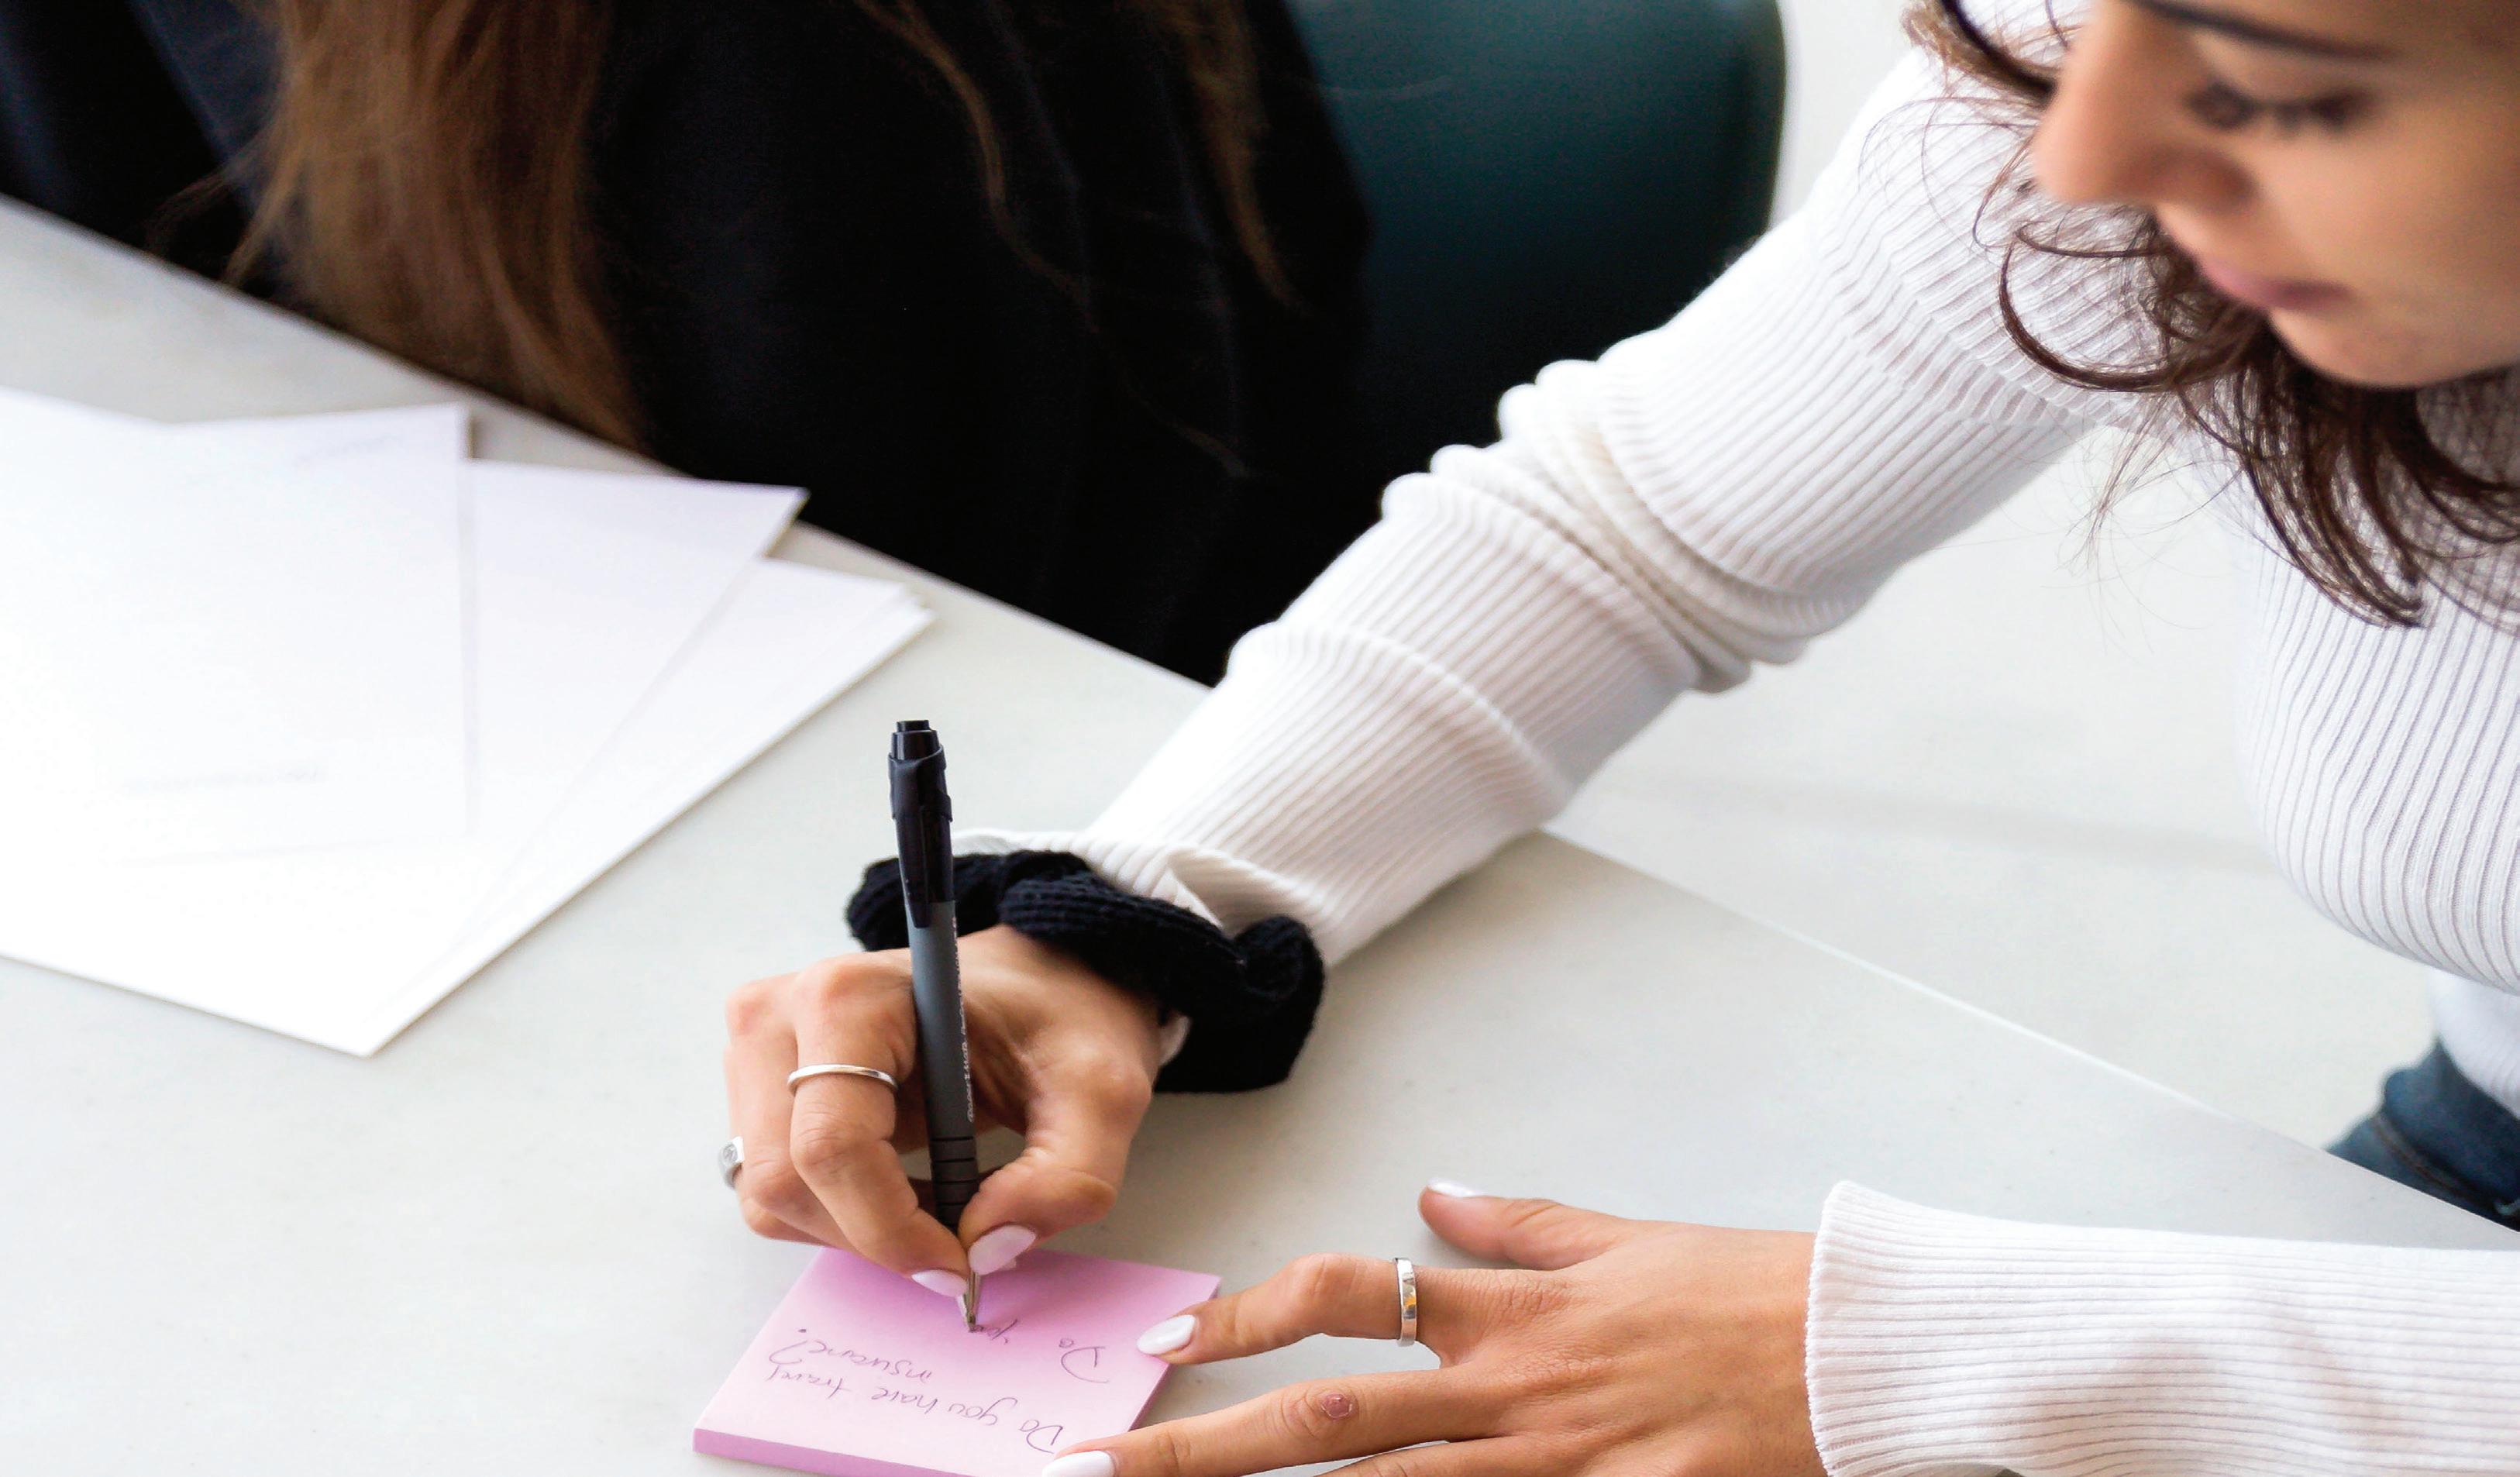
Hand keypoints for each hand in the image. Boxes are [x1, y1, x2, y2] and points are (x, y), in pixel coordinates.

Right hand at [721, 925, 1164, 1299]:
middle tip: (964, 1240)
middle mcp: (780, 1016)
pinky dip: (844, 1216)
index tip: (961, 1262)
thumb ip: (1067, 1176)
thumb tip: (988, 1245)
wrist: (1039, 982)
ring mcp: (759, 1054)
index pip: (831, 1146)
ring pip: (773, 1197)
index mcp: (849, 997)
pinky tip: (910, 1187)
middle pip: (787, 1181)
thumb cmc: (1059, 1018)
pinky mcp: (761, 1091)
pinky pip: (778, 1191)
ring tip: (946, 1198)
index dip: (891, 1228)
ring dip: (861, 1229)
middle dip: (878, 1235)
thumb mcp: (1101, 1090)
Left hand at [1048, 1187, 1821, 1476]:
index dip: (1247, 1308)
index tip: (1169, 1332)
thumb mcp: (1623, 1238)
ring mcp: (1552, 1464)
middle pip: (1326, 1423)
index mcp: (1507, 1306)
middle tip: (1098, 1464)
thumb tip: (1433, 1192)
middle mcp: (1508, 1388)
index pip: (1345, 1294)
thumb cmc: (1746, 1291)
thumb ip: (1518, 1223)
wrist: (1858, 1352)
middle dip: (1199, 1445)